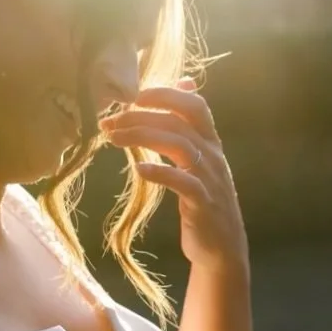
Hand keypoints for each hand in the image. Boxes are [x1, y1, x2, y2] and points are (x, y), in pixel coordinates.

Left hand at [100, 78, 247, 270]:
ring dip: (143, 137)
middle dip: (141, 116)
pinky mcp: (203, 204)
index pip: (195, 104)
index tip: (132, 97)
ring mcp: (210, 179)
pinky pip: (183, 182)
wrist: (222, 248)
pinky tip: (139, 170)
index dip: (165, 94)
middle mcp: (213, 155)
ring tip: (114, 138)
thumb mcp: (199, 157)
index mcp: (211, 142)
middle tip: (109, 121)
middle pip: (179, 122)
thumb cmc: (203, 199)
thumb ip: (190, 123)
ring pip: (179, 145)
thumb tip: (185, 82)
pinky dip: (160, 173)